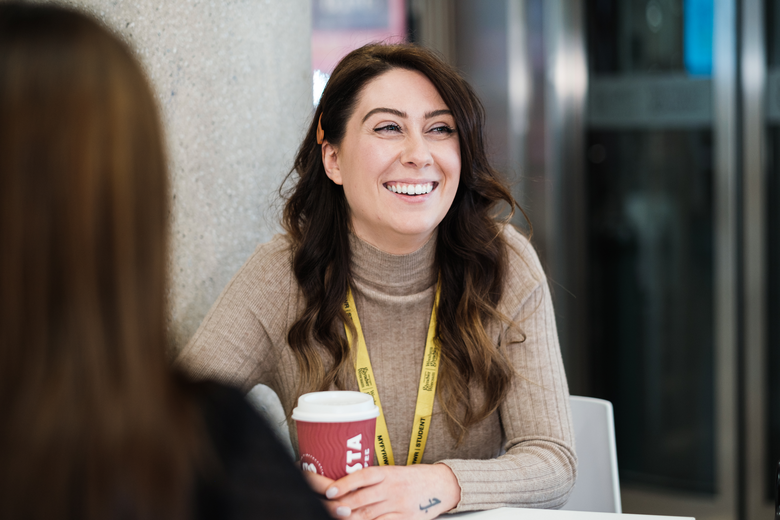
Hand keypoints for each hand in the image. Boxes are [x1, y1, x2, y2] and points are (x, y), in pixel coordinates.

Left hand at [316, 463, 460, 519]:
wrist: (442, 485)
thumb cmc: (414, 478)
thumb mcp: (394, 472)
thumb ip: (373, 480)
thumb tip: (344, 488)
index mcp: (388, 473)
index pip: (363, 476)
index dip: (345, 483)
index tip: (329, 490)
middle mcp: (392, 488)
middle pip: (361, 498)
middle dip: (340, 505)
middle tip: (326, 507)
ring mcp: (398, 506)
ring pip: (368, 515)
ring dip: (350, 517)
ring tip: (338, 515)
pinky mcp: (405, 519)